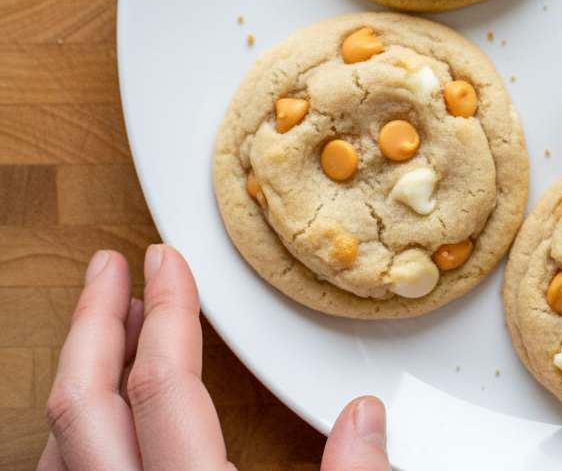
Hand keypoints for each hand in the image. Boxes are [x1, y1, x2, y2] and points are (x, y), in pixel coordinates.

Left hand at [38, 244, 390, 470]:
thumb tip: (364, 415)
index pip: (160, 385)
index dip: (166, 312)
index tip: (167, 261)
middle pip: (82, 401)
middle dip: (92, 322)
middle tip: (109, 269)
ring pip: (57, 441)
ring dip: (82, 371)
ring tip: (111, 325)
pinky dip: (76, 427)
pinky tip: (102, 414)